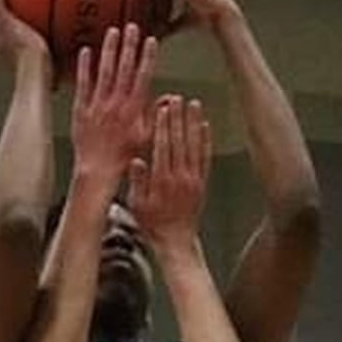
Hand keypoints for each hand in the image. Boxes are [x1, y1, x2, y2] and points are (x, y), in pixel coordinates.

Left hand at [71, 24, 157, 187]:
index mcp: (133, 109)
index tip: (151, 40)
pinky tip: (85, 51)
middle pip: (124, 68)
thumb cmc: (122, 159)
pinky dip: (84, 67)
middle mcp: (116, 103)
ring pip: (104, 71)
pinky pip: (83, 84)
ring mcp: (97, 105)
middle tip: (132, 27)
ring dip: (109, 50)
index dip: (147, 57)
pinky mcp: (81, 110)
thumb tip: (169, 99)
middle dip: (129, 46)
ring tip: (112, 31)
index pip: (143, 76)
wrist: (97, 172)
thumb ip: (155, 115)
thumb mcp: (146, 138)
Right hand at [125, 96, 210, 249]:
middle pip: (179, 141)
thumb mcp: (137, 205)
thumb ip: (138, 182)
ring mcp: (193, 179)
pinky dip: (205, 141)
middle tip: (177, 98)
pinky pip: (205, 158)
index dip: (163, 125)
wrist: (176, 242)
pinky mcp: (202, 183)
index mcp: (162, 180)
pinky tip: (205, 126)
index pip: (163, 146)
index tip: (162, 108)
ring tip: (193, 104)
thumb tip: (136, 160)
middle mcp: (180, 177)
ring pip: (194, 146)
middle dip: (178, 118)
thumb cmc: (153, 225)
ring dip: (194, 123)